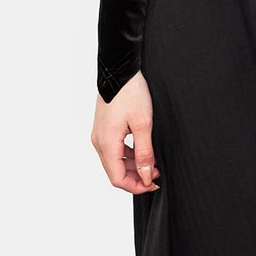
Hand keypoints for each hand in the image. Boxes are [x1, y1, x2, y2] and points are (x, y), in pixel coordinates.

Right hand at [91, 69, 161, 193]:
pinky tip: (142, 150)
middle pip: (115, 172)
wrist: (120, 69)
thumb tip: (146, 175)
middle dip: (136, 177)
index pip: (117, 178)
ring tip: (152, 162)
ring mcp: (100, 134)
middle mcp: (99, 141)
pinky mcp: (104, 127)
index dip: (136, 186)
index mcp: (106, 143)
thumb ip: (145, 152)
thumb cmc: (131, 92)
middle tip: (156, 173)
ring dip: (133, 166)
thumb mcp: (143, 123)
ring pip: (115, 161)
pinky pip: (114, 149)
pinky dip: (128, 154)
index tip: (153, 183)